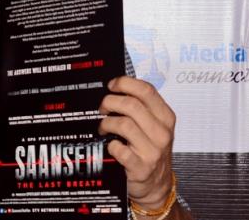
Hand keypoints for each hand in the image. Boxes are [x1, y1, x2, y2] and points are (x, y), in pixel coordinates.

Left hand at [99, 76, 175, 210]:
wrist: (157, 185)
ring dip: (106, 123)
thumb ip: (140, 106)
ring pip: (123, 124)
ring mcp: (153, 151)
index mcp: (165, 117)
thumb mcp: (153, 125)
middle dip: (110, 102)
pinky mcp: (141, 168)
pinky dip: (110, 145)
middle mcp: (162, 132)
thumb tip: (114, 88)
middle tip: (102, 108)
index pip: (146, 90)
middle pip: (131, 105)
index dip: (125, 83)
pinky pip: (119, 149)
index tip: (111, 85)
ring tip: (103, 128)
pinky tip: (111, 146)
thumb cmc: (150, 149)